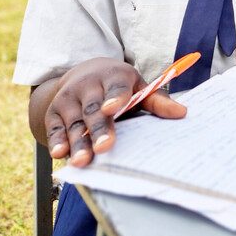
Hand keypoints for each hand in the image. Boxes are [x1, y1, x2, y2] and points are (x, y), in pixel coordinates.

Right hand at [41, 58, 186, 166]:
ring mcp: (69, 98)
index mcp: (114, 76)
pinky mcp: (54, 112)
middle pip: (94, 109)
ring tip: (83, 161)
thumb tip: (182, 113)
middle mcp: (88, 85)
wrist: (83, 74)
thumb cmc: (119, 86)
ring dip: (78, 143)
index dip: (116, 97)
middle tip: (106, 147)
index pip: (116, 87)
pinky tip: (60, 154)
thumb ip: (157, 101)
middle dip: (99, 128)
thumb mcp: (138, 87)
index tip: (114, 108)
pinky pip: (55, 128)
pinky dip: (57, 141)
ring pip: (75, 123)